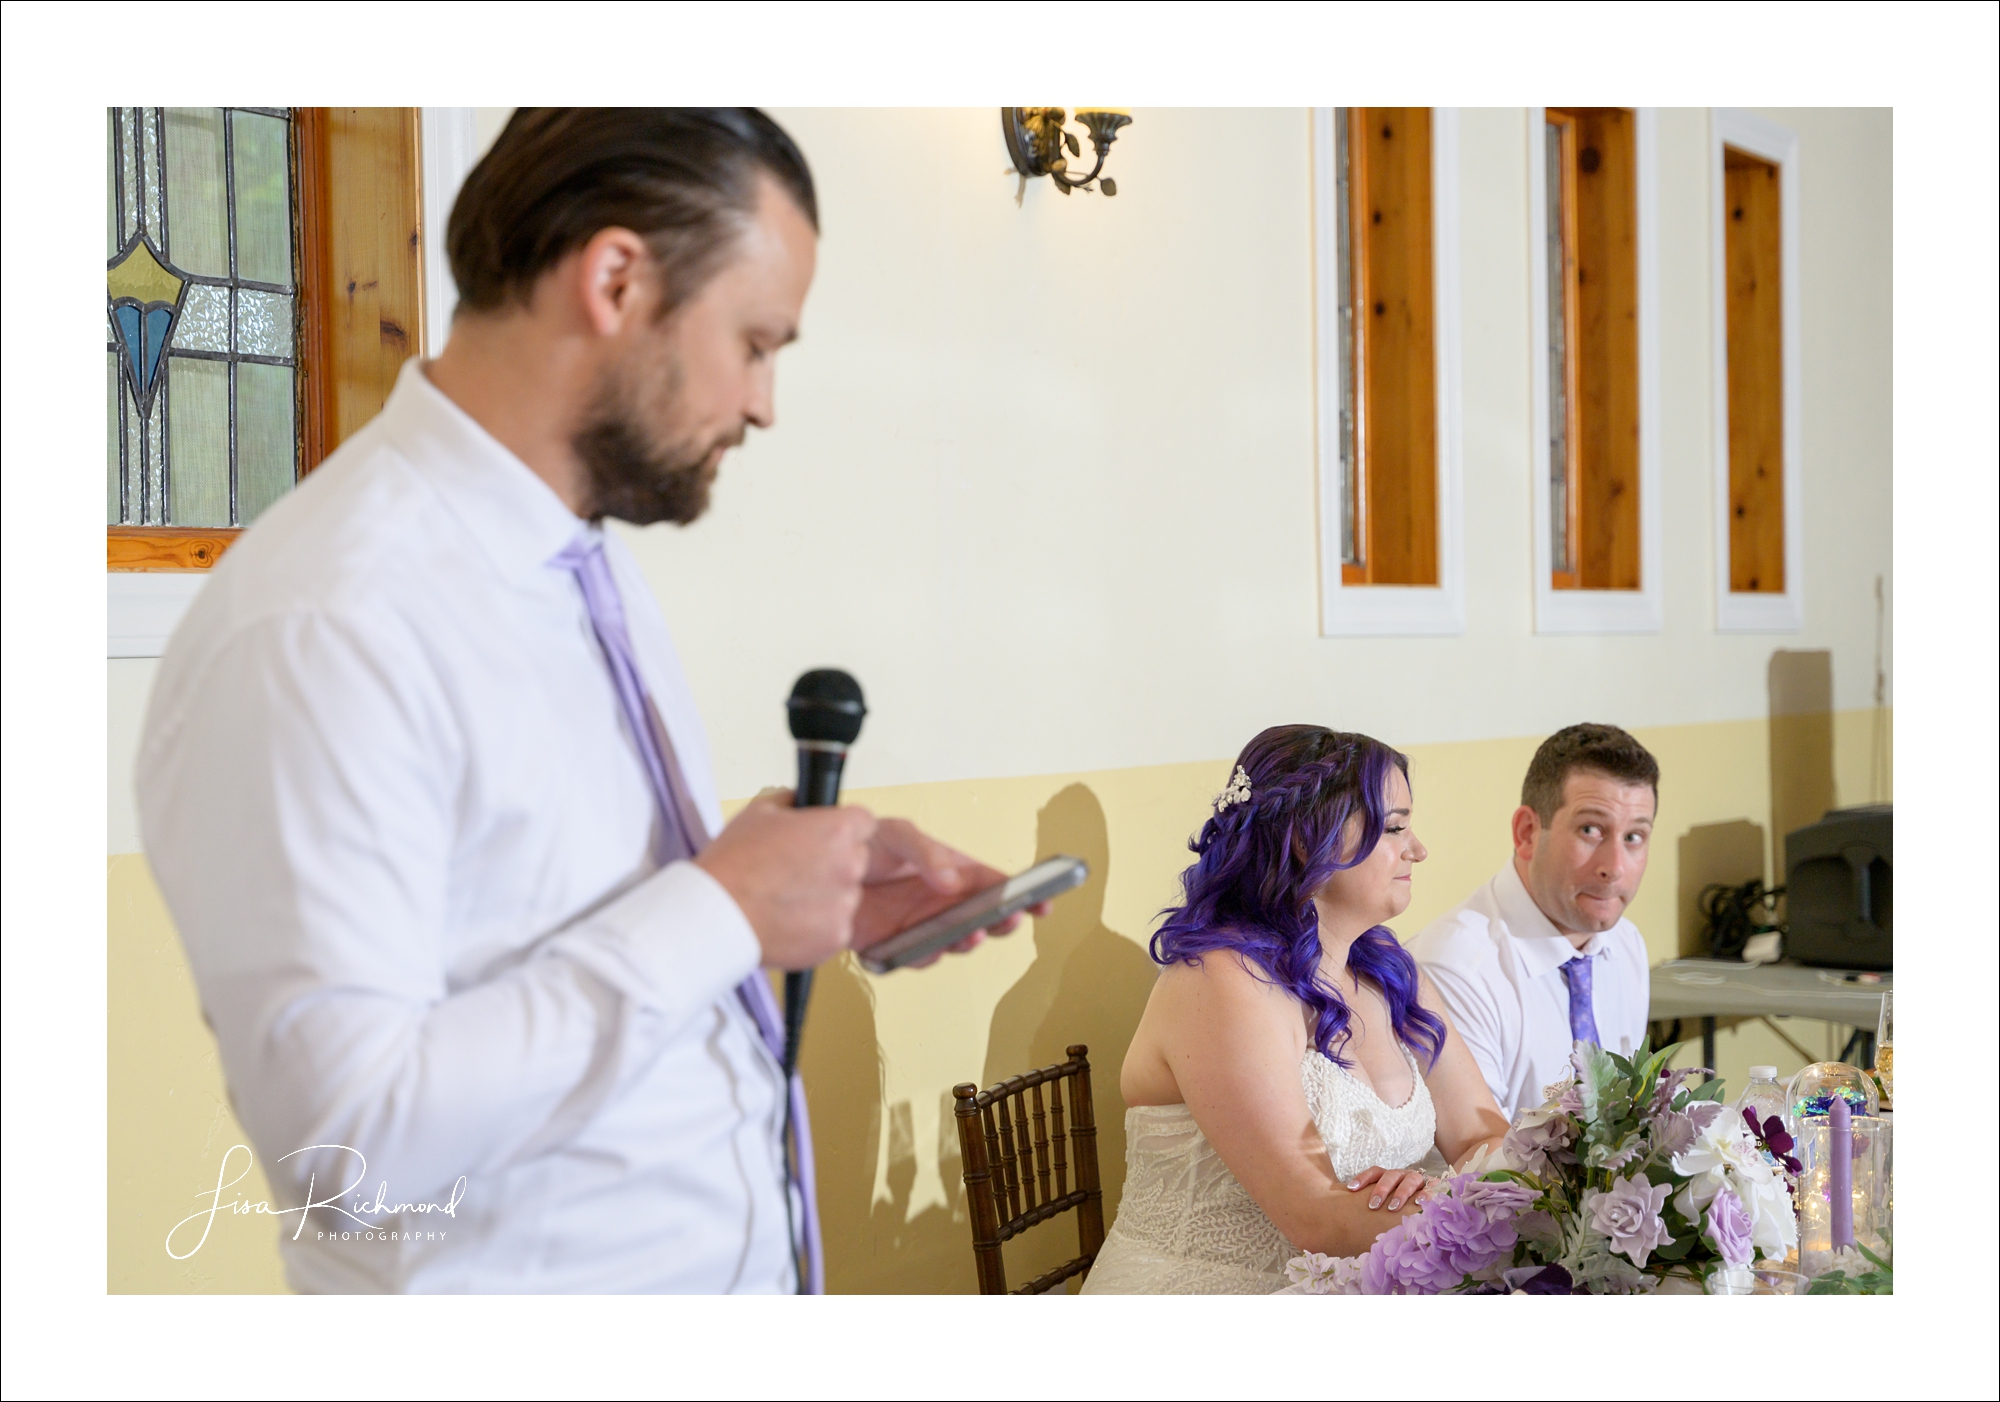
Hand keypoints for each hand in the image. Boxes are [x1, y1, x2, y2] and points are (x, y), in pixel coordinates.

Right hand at [694, 790, 875, 970]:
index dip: (844, 828)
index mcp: (837, 831)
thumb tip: (801, 801)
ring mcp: (844, 905)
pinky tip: (788, 919)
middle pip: (857, 859)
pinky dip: (817, 926)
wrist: (716, 913)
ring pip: (846, 895)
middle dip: (835, 862)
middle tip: (798, 870)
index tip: (829, 837)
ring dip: (827, 896)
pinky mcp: (836, 937)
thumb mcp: (759, 811)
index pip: (864, 822)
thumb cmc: (733, 864)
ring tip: (787, 898)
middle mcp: (849, 867)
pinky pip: (835, 926)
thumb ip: (792, 802)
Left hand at [850, 818, 1048, 966]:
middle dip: (1001, 923)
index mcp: (951, 871)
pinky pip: (915, 958)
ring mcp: (920, 926)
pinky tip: (923, 948)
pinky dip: (922, 957)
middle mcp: (940, 902)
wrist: (817, 868)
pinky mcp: (894, 945)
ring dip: (966, 943)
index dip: (1023, 894)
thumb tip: (951, 881)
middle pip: (983, 919)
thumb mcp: (898, 834)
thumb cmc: (861, 844)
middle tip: (1008, 920)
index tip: (1043, 902)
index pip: (994, 884)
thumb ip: (927, 853)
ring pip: (954, 944)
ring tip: (970, 934)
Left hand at [1344, 1165, 1430, 1213]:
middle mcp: (1404, 1176)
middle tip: (1373, 1205)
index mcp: (1390, 1177)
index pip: (1375, 1172)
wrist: (1435, 1198)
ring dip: (1401, 1193)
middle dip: (1381, 1189)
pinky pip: (1431, 1188)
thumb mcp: (1389, 1201)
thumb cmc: (1404, 1205)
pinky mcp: (1435, 1187)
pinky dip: (1426, 1194)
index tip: (1350, 1189)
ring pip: (1410, 1180)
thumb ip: (1375, 1205)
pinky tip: (1419, 1203)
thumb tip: (1350, 1220)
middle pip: (1391, 1175)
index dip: (1362, 1178)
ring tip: (1393, 1207)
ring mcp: (1420, 1180)